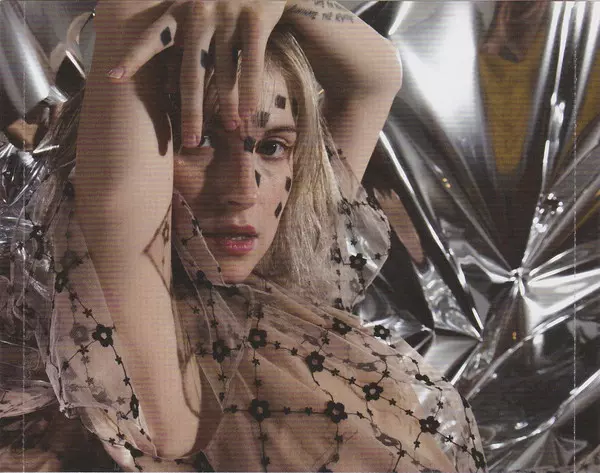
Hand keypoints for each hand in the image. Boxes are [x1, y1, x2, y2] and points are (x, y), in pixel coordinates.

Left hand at [107, 0, 285, 147]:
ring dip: (228, 105)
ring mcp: (226, 15)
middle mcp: (198, 12)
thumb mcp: (197, 6)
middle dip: (190, 111)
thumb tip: (165, 75)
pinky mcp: (254, 19)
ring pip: (224, 73)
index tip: (112, 78)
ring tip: (229, 127)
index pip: (152, 37)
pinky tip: (249, 111)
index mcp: (180, 10)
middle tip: (190, 141)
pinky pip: (251, 63)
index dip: (133, 58)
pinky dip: (249, 89)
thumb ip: (183, 32)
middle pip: (190, 73)